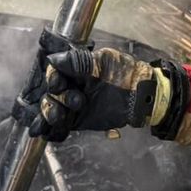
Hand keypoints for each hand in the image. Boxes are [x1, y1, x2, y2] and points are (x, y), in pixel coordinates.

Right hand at [25, 47, 169, 141]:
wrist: (140, 95)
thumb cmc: (124, 73)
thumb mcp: (103, 62)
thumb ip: (78, 62)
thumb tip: (53, 58)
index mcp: (74, 69)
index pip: (54, 72)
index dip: (53, 78)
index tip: (58, 84)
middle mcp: (70, 86)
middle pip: (50, 93)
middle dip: (55, 98)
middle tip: (75, 101)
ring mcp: (72, 105)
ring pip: (51, 110)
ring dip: (50, 114)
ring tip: (60, 117)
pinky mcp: (77, 121)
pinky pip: (59, 127)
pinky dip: (52, 130)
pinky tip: (50, 131)